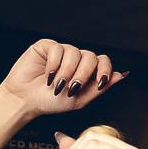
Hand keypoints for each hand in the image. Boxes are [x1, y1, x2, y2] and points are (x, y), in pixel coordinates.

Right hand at [0, 39, 125, 118]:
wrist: (26, 100)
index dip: (105, 69)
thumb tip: (121, 75)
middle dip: (83, 74)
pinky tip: (48, 76)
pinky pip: (58, 49)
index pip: (103, 61)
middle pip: (91, 56)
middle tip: (72, 88)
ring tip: (57, 86)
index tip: (101, 82)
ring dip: (67, 72)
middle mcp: (76, 59)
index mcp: (86, 71)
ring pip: (74, 52)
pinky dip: (54, 65)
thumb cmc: (51, 102)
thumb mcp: (79, 100)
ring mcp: (62, 51)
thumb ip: (99, 88)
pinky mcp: (47, 46)